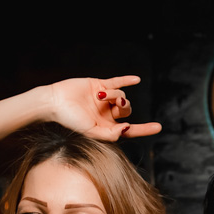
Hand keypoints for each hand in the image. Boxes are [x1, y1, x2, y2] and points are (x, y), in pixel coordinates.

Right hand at [44, 76, 161, 140]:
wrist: (54, 102)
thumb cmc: (70, 120)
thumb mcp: (92, 132)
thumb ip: (110, 134)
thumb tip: (127, 128)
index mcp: (107, 127)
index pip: (130, 129)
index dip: (145, 128)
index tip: (158, 127)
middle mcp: (107, 113)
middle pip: (127, 110)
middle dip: (125, 107)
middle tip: (117, 104)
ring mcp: (104, 99)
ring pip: (121, 95)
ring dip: (114, 95)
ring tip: (100, 96)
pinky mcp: (99, 84)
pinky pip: (117, 82)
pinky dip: (127, 81)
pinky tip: (137, 80)